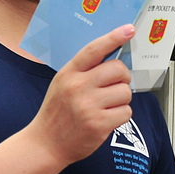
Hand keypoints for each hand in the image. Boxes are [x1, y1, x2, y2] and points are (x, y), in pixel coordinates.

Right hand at [28, 25, 134, 166]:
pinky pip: (126, 112)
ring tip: (106, 106)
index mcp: (69, 73)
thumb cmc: (58, 112)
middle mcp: (78, 87)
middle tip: (114, 86)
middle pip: (119, 70)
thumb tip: (114, 58)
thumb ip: (84, 70)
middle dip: (122, 78)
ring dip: (121, 100)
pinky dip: (120, 116)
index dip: (114, 38)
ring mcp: (88, 106)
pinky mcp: (99, 124)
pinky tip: (106, 119)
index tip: (129, 29)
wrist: (45, 143)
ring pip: (126, 92)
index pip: (94, 50)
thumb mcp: (62, 83)